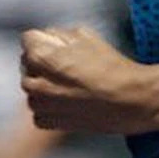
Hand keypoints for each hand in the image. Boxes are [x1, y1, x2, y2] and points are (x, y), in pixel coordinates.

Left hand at [21, 26, 158, 134]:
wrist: (130, 102)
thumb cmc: (111, 68)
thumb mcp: (86, 36)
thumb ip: (60, 34)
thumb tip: (49, 37)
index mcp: (41, 57)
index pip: (27, 40)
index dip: (44, 40)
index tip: (57, 46)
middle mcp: (34, 82)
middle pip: (28, 65)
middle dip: (43, 63)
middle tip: (68, 67)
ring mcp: (40, 105)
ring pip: (32, 89)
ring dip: (45, 85)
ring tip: (70, 86)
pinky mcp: (49, 123)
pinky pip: (39, 111)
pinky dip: (50, 107)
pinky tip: (69, 102)